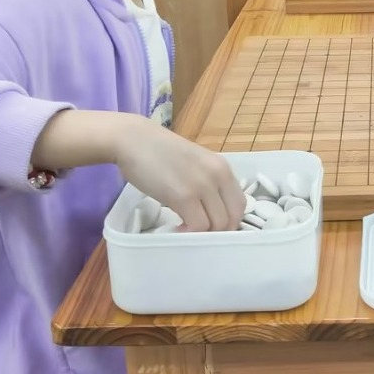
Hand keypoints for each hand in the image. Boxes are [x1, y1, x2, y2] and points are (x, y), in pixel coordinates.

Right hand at [112, 120, 246, 231]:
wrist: (132, 140)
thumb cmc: (158, 152)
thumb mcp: (194, 164)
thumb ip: (207, 183)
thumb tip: (209, 211)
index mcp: (223, 168)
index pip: (240, 204)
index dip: (229, 220)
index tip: (211, 226)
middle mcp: (218, 176)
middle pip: (232, 218)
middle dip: (217, 231)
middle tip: (198, 232)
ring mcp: (202, 186)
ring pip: (217, 225)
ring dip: (202, 233)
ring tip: (185, 229)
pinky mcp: (184, 196)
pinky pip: (198, 226)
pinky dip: (190, 234)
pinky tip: (177, 228)